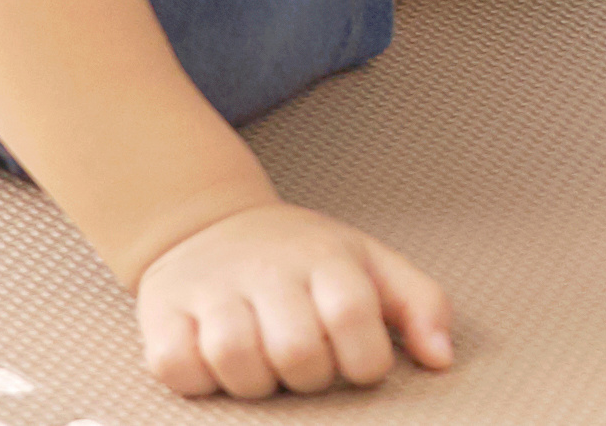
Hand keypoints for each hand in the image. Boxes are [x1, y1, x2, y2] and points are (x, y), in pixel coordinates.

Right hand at [133, 199, 457, 398]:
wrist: (207, 223)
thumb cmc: (301, 260)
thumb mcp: (369, 264)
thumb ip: (419, 304)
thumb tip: (442, 359)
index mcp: (325, 257)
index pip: (353, 318)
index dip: (362, 360)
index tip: (355, 361)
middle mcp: (267, 269)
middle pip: (296, 353)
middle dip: (308, 377)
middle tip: (302, 360)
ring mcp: (211, 289)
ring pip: (237, 363)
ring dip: (254, 382)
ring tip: (261, 361)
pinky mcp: (163, 312)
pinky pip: (178, 367)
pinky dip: (197, 378)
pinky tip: (213, 359)